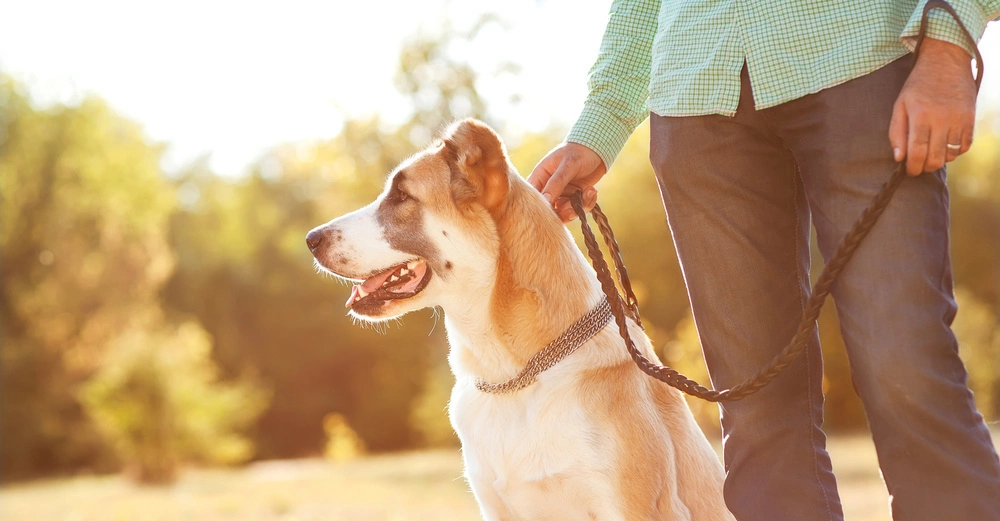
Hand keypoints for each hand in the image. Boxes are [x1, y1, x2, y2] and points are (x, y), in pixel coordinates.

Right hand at [527, 142, 605, 222]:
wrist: (596, 149)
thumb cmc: (577, 152)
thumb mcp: (567, 165)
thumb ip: (556, 183)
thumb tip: (545, 200)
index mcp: (539, 178)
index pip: (533, 198)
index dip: (541, 208)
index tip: (555, 209)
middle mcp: (548, 189)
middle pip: (548, 211)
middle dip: (563, 212)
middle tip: (574, 209)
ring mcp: (561, 195)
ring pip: (564, 212)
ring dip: (578, 206)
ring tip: (589, 192)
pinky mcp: (573, 198)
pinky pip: (577, 209)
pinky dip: (587, 203)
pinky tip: (592, 191)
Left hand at [889, 38, 976, 175]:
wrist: (945, 63)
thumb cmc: (918, 86)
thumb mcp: (900, 105)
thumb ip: (897, 132)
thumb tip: (899, 158)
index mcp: (921, 115)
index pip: (917, 152)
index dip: (912, 167)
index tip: (909, 171)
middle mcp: (942, 119)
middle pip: (935, 158)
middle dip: (925, 167)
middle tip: (919, 166)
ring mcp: (959, 119)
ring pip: (951, 154)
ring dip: (940, 160)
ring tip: (931, 153)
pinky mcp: (970, 118)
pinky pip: (965, 146)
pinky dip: (955, 152)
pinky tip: (945, 146)